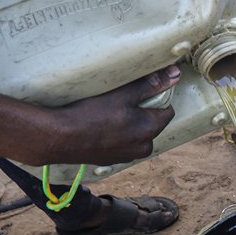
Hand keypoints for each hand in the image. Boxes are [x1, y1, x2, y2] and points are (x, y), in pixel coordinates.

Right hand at [42, 66, 179, 164]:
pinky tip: (100, 126)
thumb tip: (175, 75)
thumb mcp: (123, 95)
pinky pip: (121, 142)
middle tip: (120, 100)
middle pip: (151, 122)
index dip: (156, 96)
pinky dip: (116, 133)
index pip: (167, 110)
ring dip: (128, 122)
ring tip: (108, 113)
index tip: (140, 89)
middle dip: (141, 110)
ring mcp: (127, 156)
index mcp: (150, 131)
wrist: (60, 138)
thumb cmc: (91, 114)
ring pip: (136, 133)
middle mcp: (143, 148)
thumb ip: (150, 85)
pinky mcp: (111, 160)